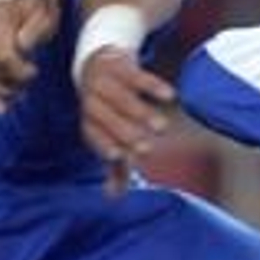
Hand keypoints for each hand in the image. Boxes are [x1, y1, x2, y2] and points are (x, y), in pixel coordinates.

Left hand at [77, 47, 176, 188]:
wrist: (98, 63)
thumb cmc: (107, 109)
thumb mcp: (108, 135)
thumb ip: (115, 165)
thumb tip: (114, 196)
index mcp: (89, 120)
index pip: (94, 134)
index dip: (105, 144)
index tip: (119, 157)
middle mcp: (92, 100)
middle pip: (106, 117)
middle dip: (126, 133)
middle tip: (147, 148)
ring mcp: (105, 80)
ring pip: (123, 98)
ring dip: (142, 114)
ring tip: (163, 128)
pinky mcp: (121, 64)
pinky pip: (137, 76)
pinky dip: (153, 86)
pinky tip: (170, 97)